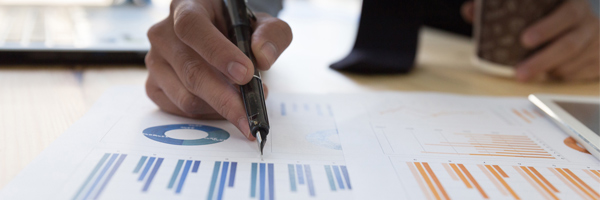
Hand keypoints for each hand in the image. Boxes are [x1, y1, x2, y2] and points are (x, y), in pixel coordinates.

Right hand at [145, 0, 291, 139]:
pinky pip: (180, 110)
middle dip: (225, 98)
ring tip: (244, 105)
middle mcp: (164, 33)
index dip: (218, 52)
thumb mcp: (262, 24)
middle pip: (191, 71)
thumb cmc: (238, 29)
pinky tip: (224, 107)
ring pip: (186, 97)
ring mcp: (155, 61)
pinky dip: (208, 115)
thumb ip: (272, 35)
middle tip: (251, 113)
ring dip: (220, 108)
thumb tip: (263, 57)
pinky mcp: (154, 86)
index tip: (245, 74)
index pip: (192, 27)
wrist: (220, 38)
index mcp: (187, 7)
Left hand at [462, 0, 598, 81]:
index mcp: (570, 4)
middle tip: (518, 72)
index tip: (524, 40)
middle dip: (542, 60)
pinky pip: (580, 73)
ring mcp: (594, 42)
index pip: (565, 13)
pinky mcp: (598, 60)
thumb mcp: (529, 7)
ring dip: (548, 71)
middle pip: (569, 44)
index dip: (546, 27)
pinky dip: (560, 76)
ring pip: (573, 61)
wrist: (583, 24)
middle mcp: (586, 22)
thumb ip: (501, 8)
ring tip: (524, 76)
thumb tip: (470, 11)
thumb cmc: (547, 15)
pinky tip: (546, 76)